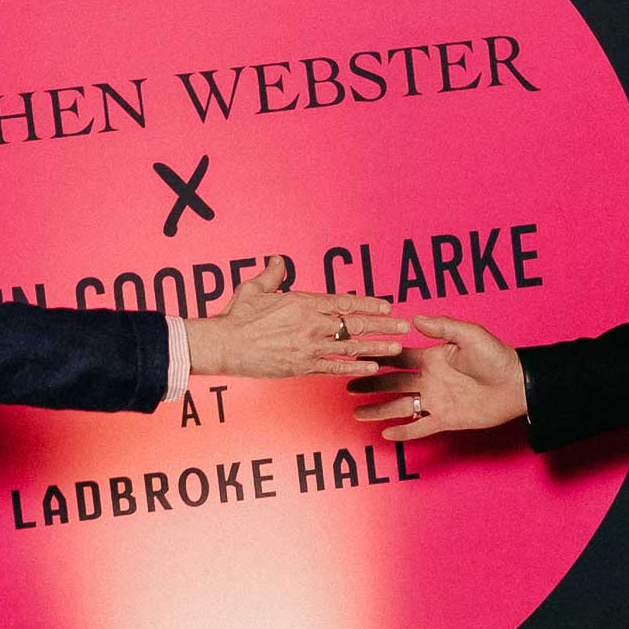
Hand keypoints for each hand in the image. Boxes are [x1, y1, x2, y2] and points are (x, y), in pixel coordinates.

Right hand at [184, 257, 407, 377]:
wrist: (224, 344)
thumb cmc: (238, 316)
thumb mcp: (255, 287)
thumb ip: (273, 274)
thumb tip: (278, 260)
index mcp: (303, 302)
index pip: (344, 302)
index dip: (368, 304)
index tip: (387, 306)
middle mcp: (311, 324)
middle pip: (355, 323)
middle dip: (382, 325)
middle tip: (403, 326)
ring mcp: (309, 347)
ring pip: (351, 346)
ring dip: (377, 347)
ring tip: (397, 348)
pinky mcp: (302, 366)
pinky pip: (335, 367)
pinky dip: (355, 367)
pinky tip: (372, 368)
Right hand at [348, 315, 527, 439]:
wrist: (517, 385)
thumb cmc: (497, 356)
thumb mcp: (469, 335)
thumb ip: (442, 328)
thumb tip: (414, 319)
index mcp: (433, 358)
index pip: (399, 358)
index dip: (379, 357)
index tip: (357, 355)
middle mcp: (431, 379)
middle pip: (393, 383)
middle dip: (370, 385)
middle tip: (348, 386)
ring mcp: (437, 400)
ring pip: (400, 406)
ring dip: (378, 410)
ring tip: (357, 413)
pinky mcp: (446, 419)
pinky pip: (420, 426)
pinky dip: (403, 430)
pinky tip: (385, 434)